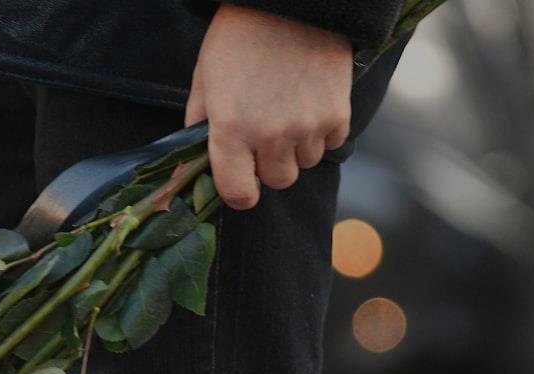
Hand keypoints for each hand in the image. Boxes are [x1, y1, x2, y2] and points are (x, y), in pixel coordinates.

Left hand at [185, 5, 352, 209]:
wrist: (290, 1)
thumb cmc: (238, 37)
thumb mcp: (204, 79)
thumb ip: (199, 125)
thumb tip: (195, 160)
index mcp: (231, 131)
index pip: (239, 194)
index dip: (238, 193)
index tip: (240, 183)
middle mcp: (271, 135)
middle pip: (277, 181)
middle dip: (268, 166)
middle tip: (263, 136)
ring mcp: (308, 126)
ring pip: (305, 163)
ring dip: (296, 148)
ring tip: (286, 111)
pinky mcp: (338, 113)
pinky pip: (331, 143)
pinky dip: (322, 132)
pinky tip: (309, 104)